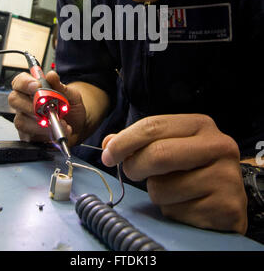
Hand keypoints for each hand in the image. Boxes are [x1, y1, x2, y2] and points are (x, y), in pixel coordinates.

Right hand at [8, 71, 86, 144]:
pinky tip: (56, 132)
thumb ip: (60, 86)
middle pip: (14, 99)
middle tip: (46, 109)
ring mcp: (24, 120)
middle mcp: (25, 103)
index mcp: (32, 89)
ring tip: (58, 122)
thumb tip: (51, 75)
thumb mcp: (71, 95)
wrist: (78, 126)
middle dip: (30, 104)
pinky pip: (30, 136)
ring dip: (40, 123)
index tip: (37, 86)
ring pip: (21, 120)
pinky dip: (45, 134)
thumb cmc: (71, 108)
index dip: (25, 82)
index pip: (19, 81)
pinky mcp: (28, 136)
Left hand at [101, 114, 247, 233]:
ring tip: (173, 189)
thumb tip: (109, 143)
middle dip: (134, 167)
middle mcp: (218, 146)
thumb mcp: (170, 146)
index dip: (124, 141)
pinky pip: (176, 211)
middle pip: (158, 154)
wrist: (229, 197)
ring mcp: (225, 176)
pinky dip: (172, 211)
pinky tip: (187, 204)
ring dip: (156, 192)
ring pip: (162, 188)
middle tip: (131, 172)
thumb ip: (140, 142)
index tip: (108, 154)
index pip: (153, 126)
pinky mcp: (225, 206)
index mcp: (201, 125)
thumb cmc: (193, 168)